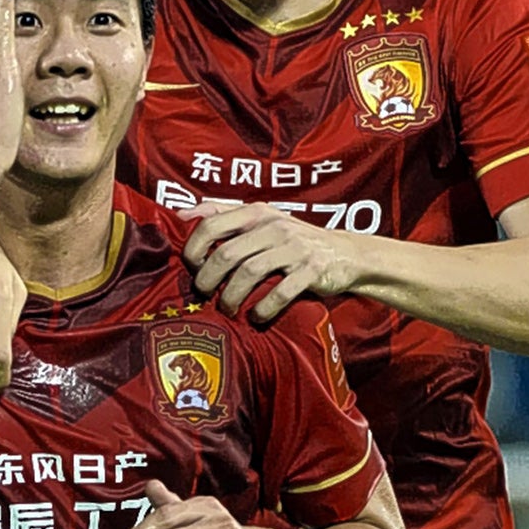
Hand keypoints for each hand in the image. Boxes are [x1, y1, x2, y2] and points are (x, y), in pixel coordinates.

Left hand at [181, 203, 368, 321]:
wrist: (346, 254)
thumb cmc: (292, 242)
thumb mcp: (263, 221)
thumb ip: (226, 216)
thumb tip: (182, 215)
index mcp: (257, 213)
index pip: (210, 223)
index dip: (193, 249)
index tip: (191, 268)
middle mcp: (274, 226)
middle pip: (226, 253)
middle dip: (208, 279)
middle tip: (205, 294)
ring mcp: (295, 248)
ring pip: (249, 273)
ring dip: (232, 297)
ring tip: (227, 309)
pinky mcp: (312, 270)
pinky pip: (280, 293)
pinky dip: (263, 309)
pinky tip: (256, 316)